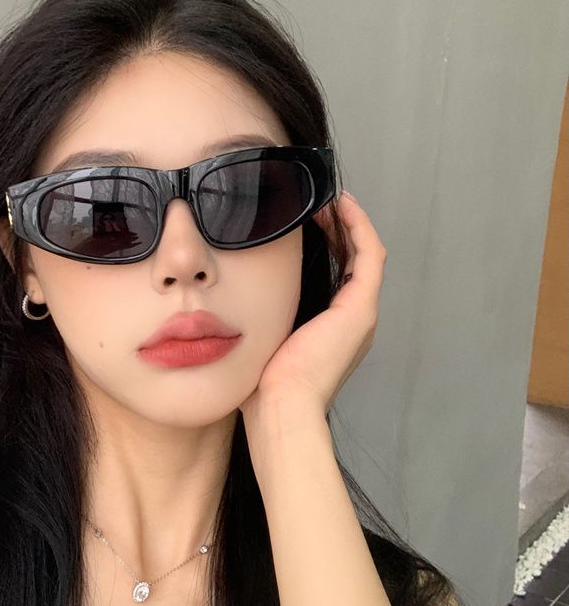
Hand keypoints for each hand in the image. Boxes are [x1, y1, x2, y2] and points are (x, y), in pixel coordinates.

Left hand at [238, 190, 386, 426]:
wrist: (280, 406)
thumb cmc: (264, 384)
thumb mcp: (263, 339)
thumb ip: (261, 317)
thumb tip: (235, 295)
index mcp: (332, 329)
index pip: (338, 274)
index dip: (328, 243)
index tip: (306, 219)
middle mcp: (352, 320)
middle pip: (353, 261)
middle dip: (337, 229)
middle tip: (317, 204)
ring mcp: (361, 314)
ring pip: (364, 253)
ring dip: (349, 223)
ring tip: (327, 199)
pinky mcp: (361, 308)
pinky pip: (369, 255)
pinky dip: (358, 227)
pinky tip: (340, 205)